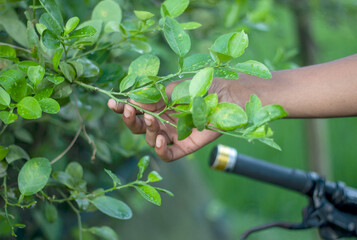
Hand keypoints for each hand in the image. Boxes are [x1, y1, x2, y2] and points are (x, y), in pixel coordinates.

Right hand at [107, 79, 231, 161]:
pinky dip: (159, 150)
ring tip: (153, 119)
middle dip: (130, 120)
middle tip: (129, 110)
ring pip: (149, 139)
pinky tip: (158, 140)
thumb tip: (132, 101)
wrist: (229, 97)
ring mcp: (173, 135)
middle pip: (138, 127)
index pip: (135, 110)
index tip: (113, 104)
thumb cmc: (204, 87)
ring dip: (147, 130)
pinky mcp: (185, 146)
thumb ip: (155, 96)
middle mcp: (163, 121)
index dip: (122, 109)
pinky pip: (168, 155)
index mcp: (158, 106)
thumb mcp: (176, 88)